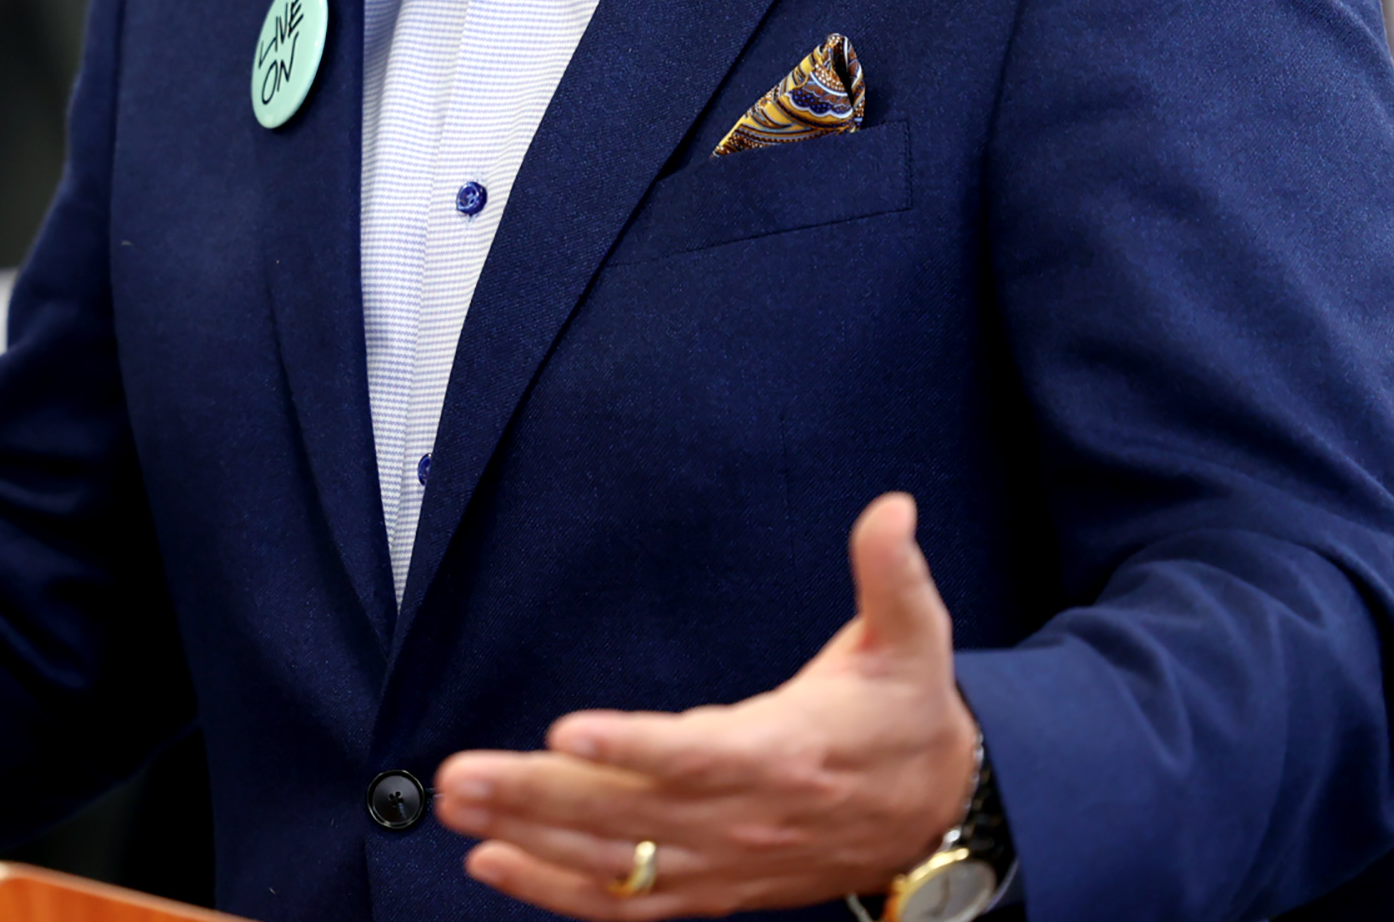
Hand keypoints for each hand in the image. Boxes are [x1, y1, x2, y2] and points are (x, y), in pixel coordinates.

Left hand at [434, 493, 976, 918]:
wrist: (936, 812)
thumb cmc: (907, 714)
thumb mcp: (913, 638)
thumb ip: (892, 574)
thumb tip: (893, 511)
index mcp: (787, 753)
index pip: (699, 757)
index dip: (632, 750)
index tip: (566, 732)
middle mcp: (746, 819)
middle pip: (630, 815)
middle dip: (537, 795)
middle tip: (459, 773)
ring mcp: (723, 862)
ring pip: (614, 861)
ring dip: (528, 837)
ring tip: (456, 805)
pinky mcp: (711, 887)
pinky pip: (625, 903)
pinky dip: (556, 892)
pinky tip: (492, 864)